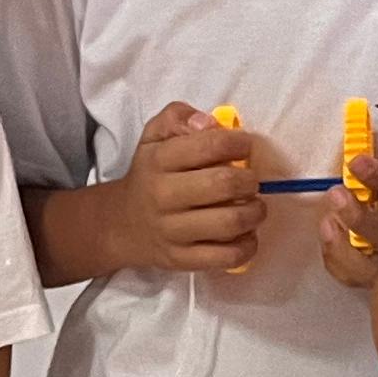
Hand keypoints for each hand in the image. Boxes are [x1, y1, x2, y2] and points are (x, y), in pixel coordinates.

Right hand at [112, 102, 266, 273]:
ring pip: (231, 222)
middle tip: (251, 181)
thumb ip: (179, 117)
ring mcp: (172, 231)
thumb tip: (208, 123)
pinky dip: (248, 244)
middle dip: (251, 180)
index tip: (244, 148)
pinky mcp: (182, 259)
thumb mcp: (154, 136)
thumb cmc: (150, 174)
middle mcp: (163, 195)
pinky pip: (228, 256)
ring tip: (253, 206)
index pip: (211, 145)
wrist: (122, 224)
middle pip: (225, 184)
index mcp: (158, 160)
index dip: (239, 143)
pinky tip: (246, 233)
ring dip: (255, 212)